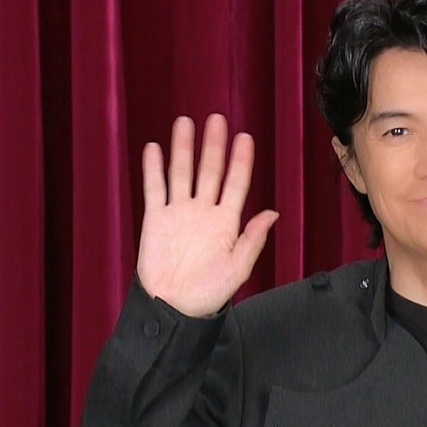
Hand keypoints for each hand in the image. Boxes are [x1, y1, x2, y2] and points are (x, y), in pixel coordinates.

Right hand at [136, 114, 278, 316]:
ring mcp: (179, 213)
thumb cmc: (208, 293)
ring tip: (186, 123)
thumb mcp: (238, 268)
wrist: (173, 307)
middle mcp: (203, 212)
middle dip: (213, 146)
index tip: (245, 138)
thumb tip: (272, 212)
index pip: (236, 183)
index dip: (241, 161)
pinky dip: (154, 169)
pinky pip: (155, 189)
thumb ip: (253, 239)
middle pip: (209, 171)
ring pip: (182, 173)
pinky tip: (154, 148)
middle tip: (217, 119)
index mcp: (226, 222)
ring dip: (184, 148)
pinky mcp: (156, 219)